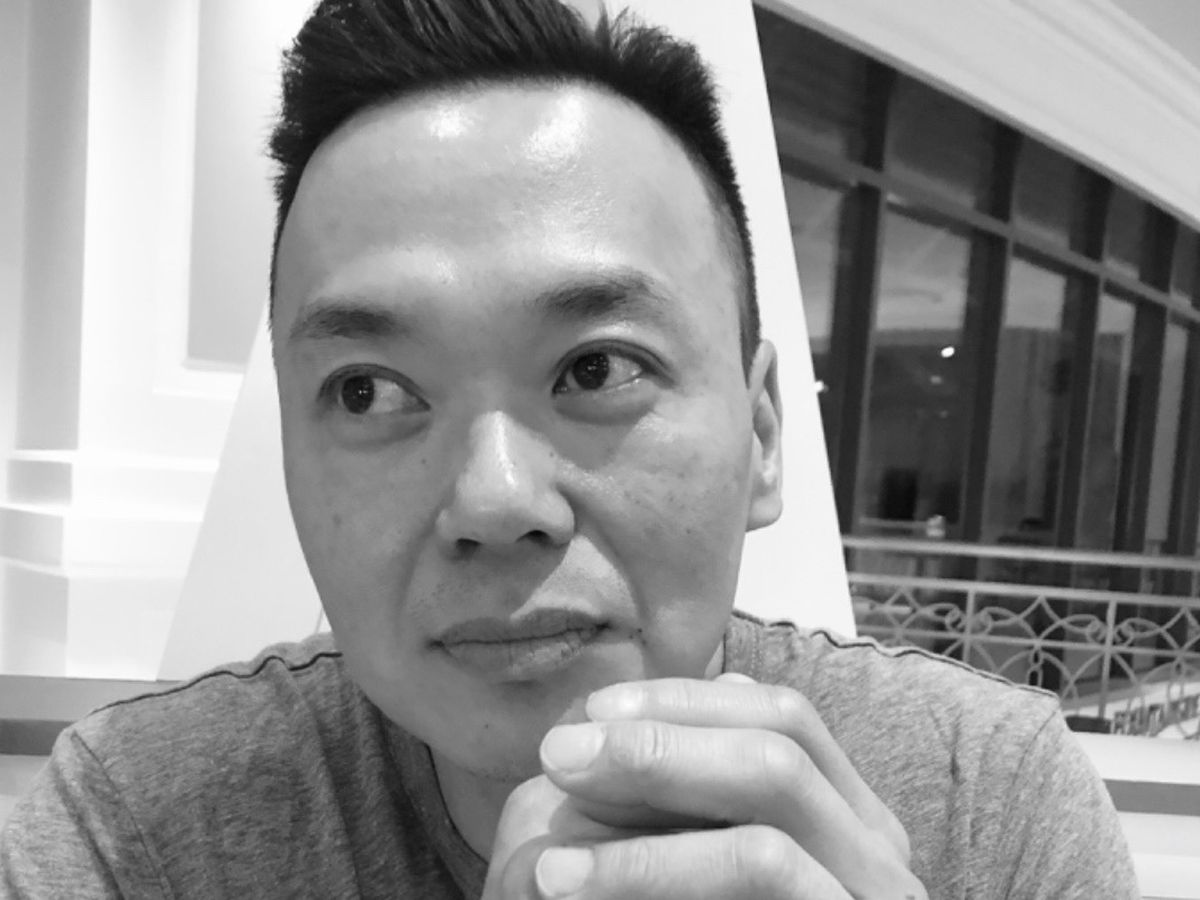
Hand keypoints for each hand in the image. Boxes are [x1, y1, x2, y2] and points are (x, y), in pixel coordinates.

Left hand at [481, 674, 926, 898]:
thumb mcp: (687, 851)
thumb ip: (689, 789)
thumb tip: (658, 704)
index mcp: (848, 817)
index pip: (782, 715)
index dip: (684, 701)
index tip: (592, 714)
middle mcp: (879, 854)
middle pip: (783, 742)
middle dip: (661, 738)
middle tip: (558, 755)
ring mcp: (868, 898)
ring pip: (772, 802)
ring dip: (651, 801)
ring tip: (548, 833)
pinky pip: (760, 867)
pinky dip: (653, 867)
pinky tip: (564, 881)